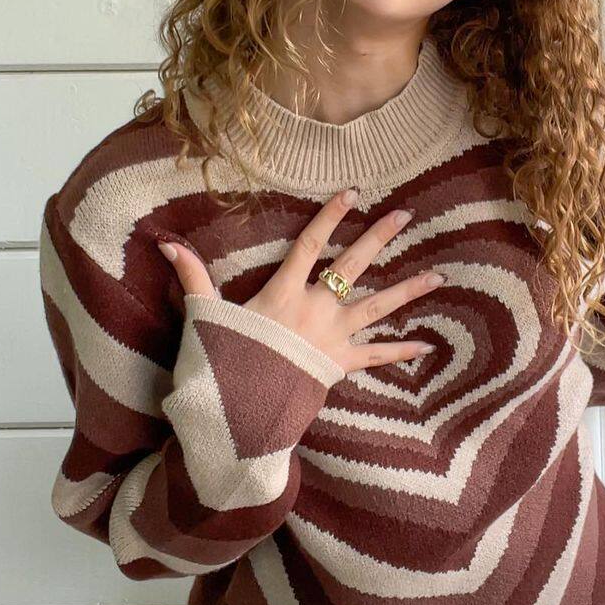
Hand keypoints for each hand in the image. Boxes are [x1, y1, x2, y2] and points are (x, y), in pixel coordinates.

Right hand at [157, 188, 444, 375]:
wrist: (239, 413)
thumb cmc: (222, 362)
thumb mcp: (205, 315)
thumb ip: (192, 276)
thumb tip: (165, 242)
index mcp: (284, 292)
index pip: (311, 244)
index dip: (331, 216)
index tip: (353, 192)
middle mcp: (315, 309)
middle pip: (353, 266)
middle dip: (379, 238)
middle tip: (405, 215)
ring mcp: (332, 337)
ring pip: (378, 308)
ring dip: (408, 290)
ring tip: (439, 275)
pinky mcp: (340, 365)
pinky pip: (376, 356)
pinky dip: (401, 351)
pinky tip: (426, 344)